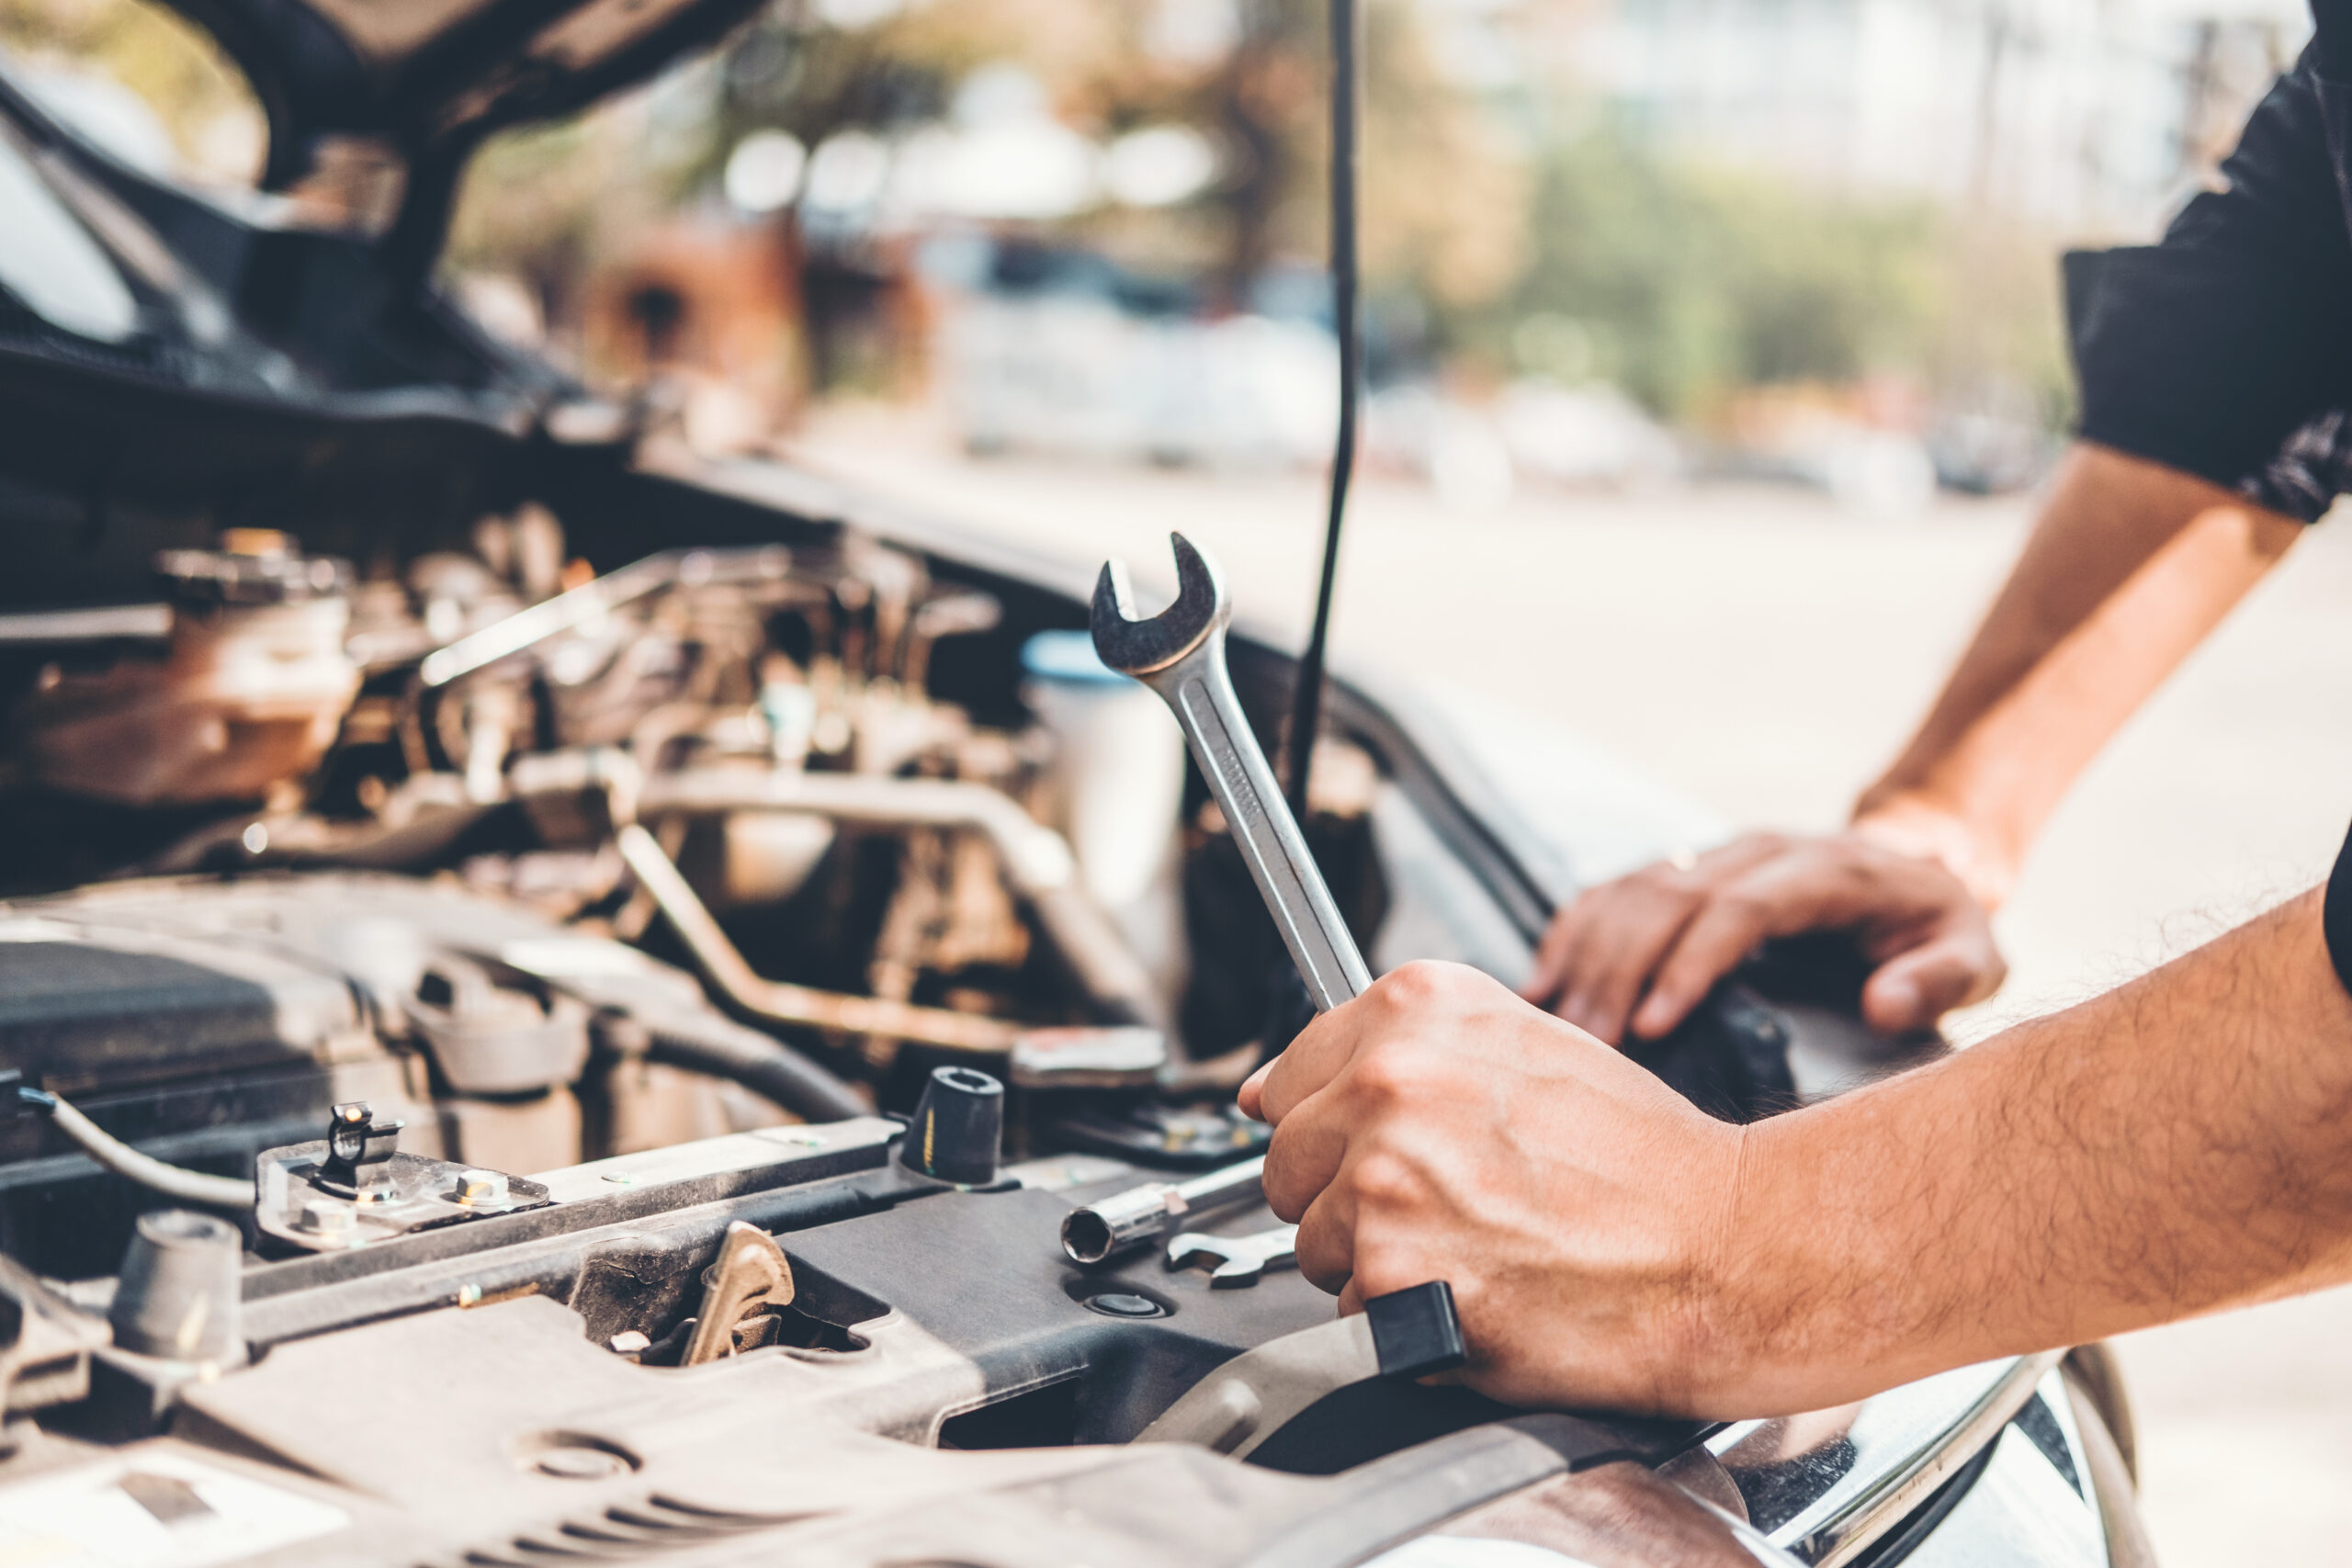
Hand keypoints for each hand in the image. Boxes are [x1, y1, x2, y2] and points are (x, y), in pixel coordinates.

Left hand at [1238, 961, 1754, 1414]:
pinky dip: (1399, 1325)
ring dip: (1375, 1264)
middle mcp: (1388, 1080)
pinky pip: (1348, 1313)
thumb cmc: (1645, 1164)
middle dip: (1345, 1197)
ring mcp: (1382, 1178)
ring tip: (1476, 1250)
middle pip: (1287, 1163)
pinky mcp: (1390, 1273)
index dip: (1330, 1128)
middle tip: (1447, 1209)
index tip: (1371, 1149)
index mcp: (1416, 1009)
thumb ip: (1399, 1054)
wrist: (1727, 1249)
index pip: (1285, 1076)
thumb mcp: (1525, 1049)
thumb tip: (1266, 1091)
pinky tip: (1478, 1295)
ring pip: (1313, 1243)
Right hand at [1520, 830, 2004, 1043]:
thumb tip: (1881, 1005)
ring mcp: (1717, 851)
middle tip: (1587, 1044)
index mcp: (1824, 870)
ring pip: (1631, 887)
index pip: (1739, 908)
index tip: (1650, 1027)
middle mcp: (1759, 851)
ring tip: (1556, 1026)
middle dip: (1619, 970)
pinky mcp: (1688, 867)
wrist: (1918, 861)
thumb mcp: (1975, 955)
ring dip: (1587, 954)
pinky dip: (1573, 932)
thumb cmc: (1940, 928)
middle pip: (1668, 897)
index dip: (1688, 963)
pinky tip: (1542, 984)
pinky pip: (1614, 888)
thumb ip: (1940, 979)